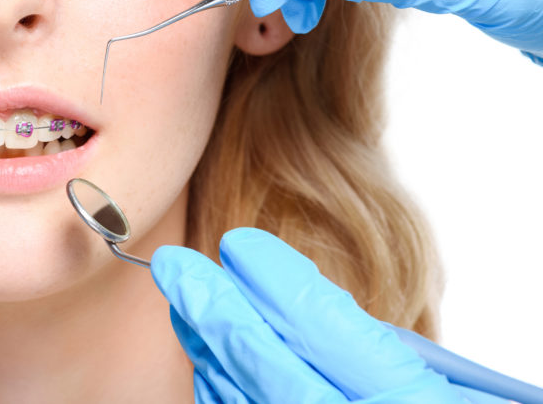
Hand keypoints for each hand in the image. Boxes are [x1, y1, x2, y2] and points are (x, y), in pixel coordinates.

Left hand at [150, 229, 485, 402]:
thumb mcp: (458, 382)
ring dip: (209, 351)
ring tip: (182, 303)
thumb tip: (287, 293)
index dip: (274, 283)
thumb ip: (381, 344)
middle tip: (175, 265)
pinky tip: (209, 361)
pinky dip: (222, 394)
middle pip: (268, 371)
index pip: (325, 332)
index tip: (237, 243)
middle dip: (215, 312)